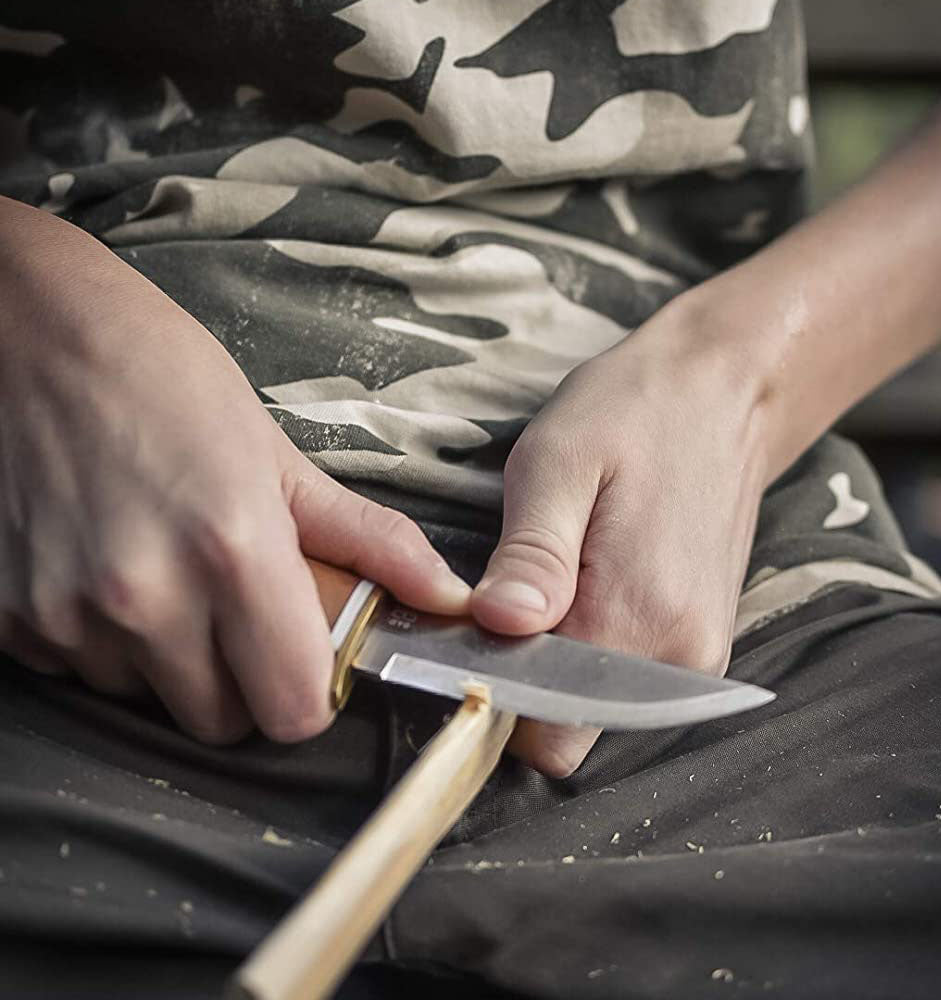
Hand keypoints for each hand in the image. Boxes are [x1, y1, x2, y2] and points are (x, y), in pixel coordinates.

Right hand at [0, 198, 469, 743]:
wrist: (32, 333)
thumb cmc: (166, 380)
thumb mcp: (280, 455)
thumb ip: (370, 539)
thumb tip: (445, 594)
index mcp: (233, 552)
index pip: (292, 712)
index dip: (308, 695)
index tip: (305, 660)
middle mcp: (146, 597)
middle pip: (222, 722)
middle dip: (244, 684)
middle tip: (241, 613)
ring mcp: (68, 613)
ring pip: (150, 699)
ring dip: (170, 661)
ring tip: (169, 573)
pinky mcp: (10, 617)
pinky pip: (83, 672)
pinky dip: (107, 642)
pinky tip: (108, 568)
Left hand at [470, 296, 769, 775]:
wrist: (723, 392)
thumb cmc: (634, 413)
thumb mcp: (558, 463)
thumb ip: (532, 555)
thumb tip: (498, 627)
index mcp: (640, 617)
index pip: (546, 735)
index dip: (495, 701)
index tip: (470, 642)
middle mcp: (682, 656)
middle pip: (569, 728)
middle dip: (522, 683)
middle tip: (505, 595)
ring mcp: (700, 652)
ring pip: (594, 706)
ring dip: (556, 663)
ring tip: (549, 578)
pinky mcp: (701, 638)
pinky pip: (625, 678)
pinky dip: (591, 649)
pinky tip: (583, 583)